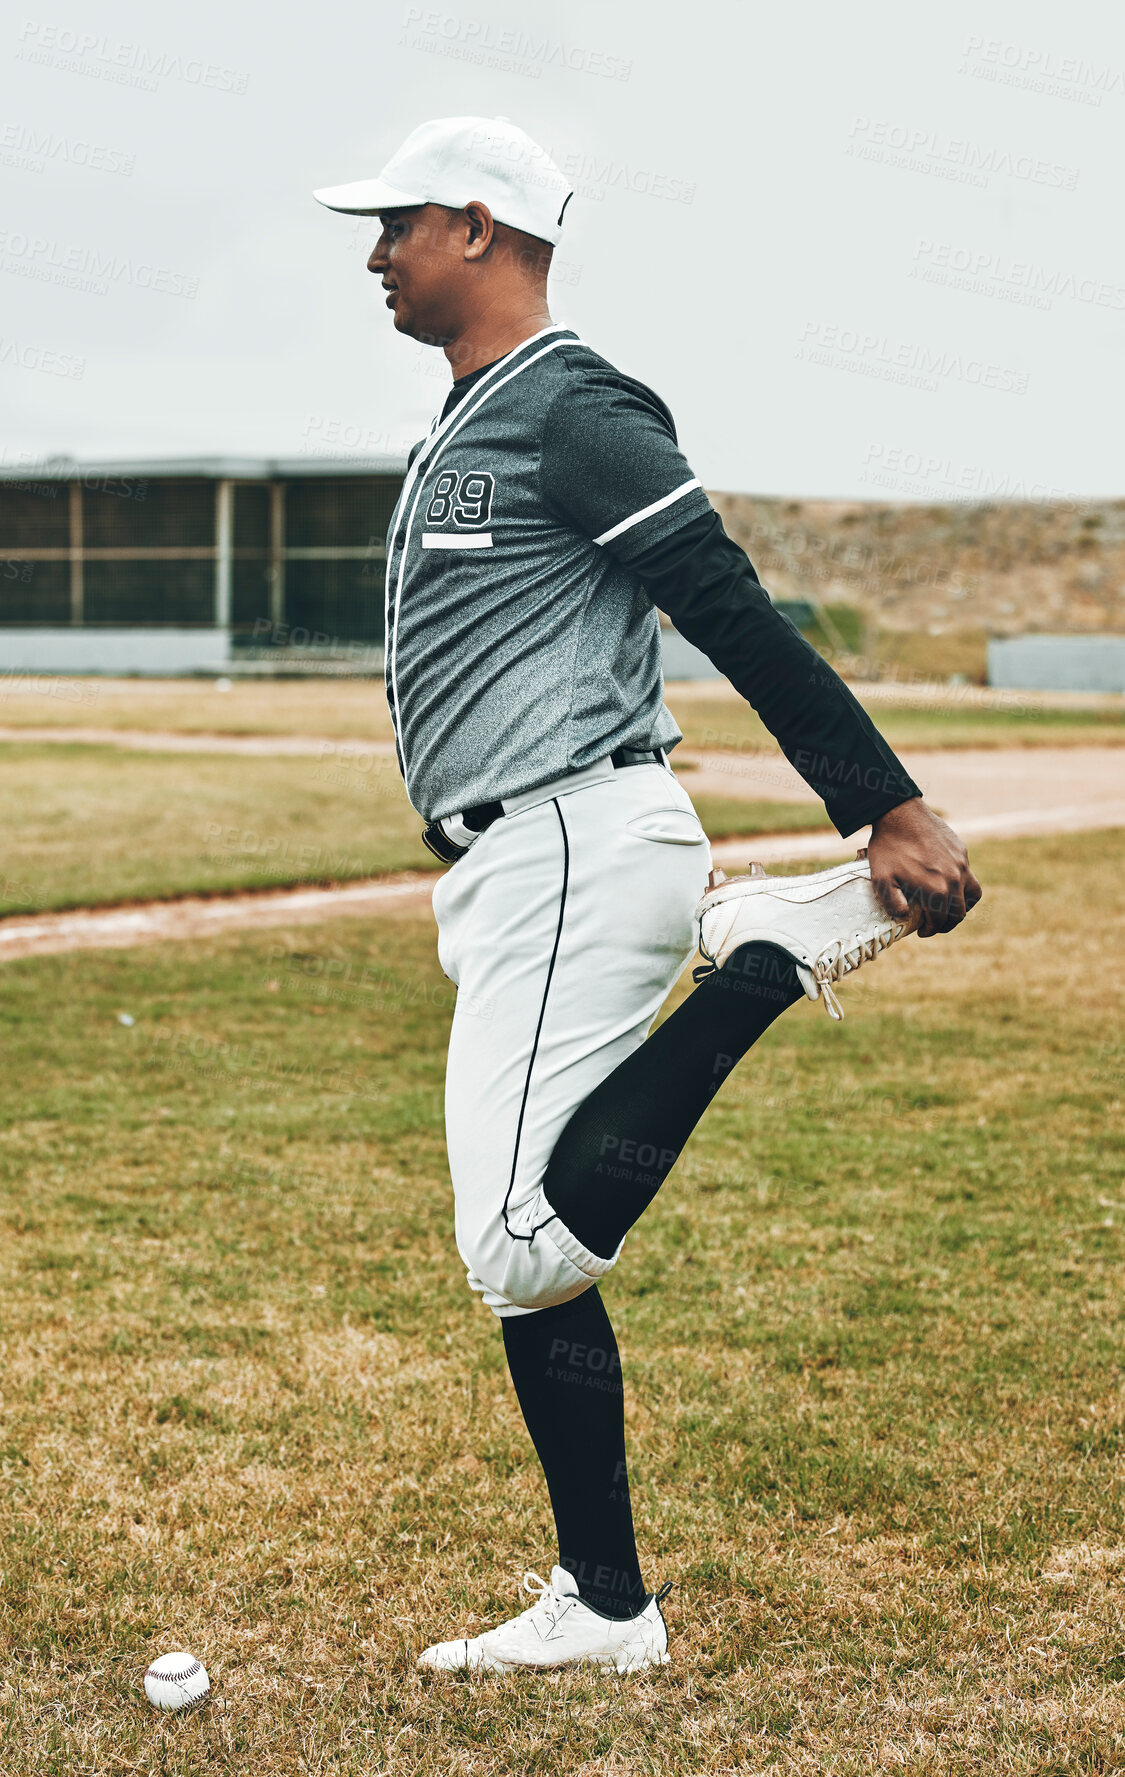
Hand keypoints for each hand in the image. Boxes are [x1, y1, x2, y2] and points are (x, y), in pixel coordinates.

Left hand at [866, 798, 981, 937]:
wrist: (899, 813)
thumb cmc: (888, 847)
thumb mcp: (882, 879)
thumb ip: (893, 903)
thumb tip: (904, 917)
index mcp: (937, 890)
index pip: (940, 920)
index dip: (931, 930)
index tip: (923, 931)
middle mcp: (955, 879)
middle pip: (959, 912)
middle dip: (947, 923)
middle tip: (935, 924)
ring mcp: (961, 864)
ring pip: (973, 894)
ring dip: (963, 906)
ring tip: (950, 908)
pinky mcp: (961, 851)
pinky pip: (968, 874)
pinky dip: (962, 884)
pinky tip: (946, 882)